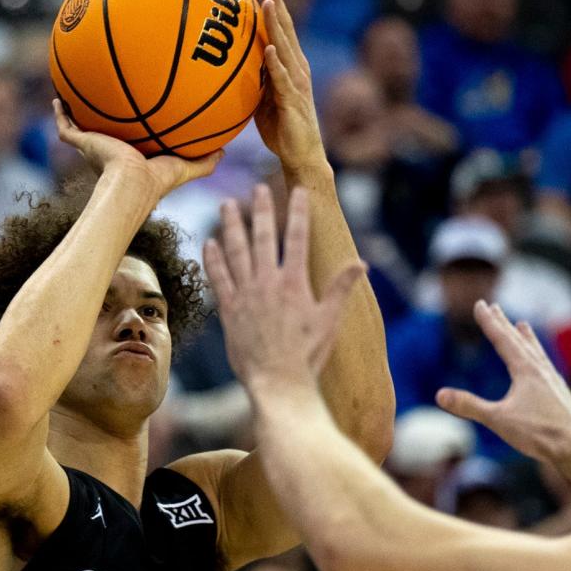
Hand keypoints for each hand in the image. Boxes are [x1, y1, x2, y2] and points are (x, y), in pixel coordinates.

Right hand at [53, 99, 221, 197]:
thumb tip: (225, 151)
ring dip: (77, 113)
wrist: (132, 183)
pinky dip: (60, 114)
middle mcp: (111, 152)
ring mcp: (95, 148)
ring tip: (73, 95)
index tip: (135, 118)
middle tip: (103, 104)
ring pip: (81, 128)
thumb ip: (205, 161)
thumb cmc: (158, 180)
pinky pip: (66, 127)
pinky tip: (57, 98)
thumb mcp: (186, 167)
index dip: (132, 133)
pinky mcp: (83, 143)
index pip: (131, 143)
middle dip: (102, 122)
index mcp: (132, 158)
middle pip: (104, 135)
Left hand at [203, 184, 364, 388]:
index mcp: (294, 282)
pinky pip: (218, 278)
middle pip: (262, 237)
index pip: (297, 237)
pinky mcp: (228, 310)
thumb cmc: (307, 354)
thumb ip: (341, 288)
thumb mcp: (329, 320)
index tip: (298, 190)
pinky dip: (212, 259)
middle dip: (261, 210)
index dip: (298, 211)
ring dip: (231, 226)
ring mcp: (245, 294)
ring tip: (227, 205)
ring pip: (235, 252)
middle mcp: (267, 282)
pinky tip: (209, 242)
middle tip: (258, 188)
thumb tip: (362, 263)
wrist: (278, 381)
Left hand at [252, 0, 327, 174]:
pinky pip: (283, 79)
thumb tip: (232, 65)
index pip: (282, 27)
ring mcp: (297, 83)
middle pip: (287, 28)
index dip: (274, 2)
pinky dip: (276, 63)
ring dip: (277, 25)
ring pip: (286, 48)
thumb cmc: (282, 130)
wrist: (302, 157)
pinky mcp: (294, 101)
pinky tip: (269, 49)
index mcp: (291, 65)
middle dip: (277, 1)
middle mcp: (298, 68)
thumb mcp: (262, 99)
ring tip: (268, 3)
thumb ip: (255, 78)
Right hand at [435, 301, 570, 462]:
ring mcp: (552, 380)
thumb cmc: (539, 433)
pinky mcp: (560, 392)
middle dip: (503, 323)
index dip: (489, 321)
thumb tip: (440, 395)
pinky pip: (546, 365)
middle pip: (518, 340)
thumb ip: (469, 406)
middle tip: (493, 306)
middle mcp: (540, 369)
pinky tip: (541, 363)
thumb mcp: (498, 420)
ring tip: (522, 324)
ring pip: (536, 351)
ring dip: (526, 336)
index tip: (480, 304)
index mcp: (525, 370)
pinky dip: (539, 356)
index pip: (502, 339)